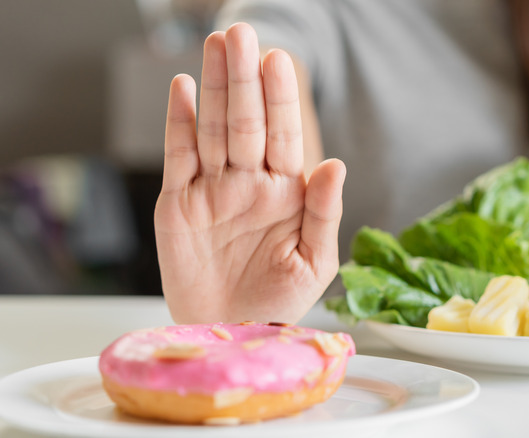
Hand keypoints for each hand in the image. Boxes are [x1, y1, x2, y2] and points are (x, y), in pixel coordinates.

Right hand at [154, 23, 345, 323]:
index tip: (279, 61)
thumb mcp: (314, 263)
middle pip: (245, 122)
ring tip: (216, 46)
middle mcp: (249, 183)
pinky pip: (178, 156)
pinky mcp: (178, 203)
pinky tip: (184, 89)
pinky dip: (179, 123)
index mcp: (285, 193)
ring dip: (214, 88)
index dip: (280, 99)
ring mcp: (212, 189)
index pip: (284, 135)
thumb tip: (335, 164)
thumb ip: (324, 213)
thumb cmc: (278, 302)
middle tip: (241, 35)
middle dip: (244, 79)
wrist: (230, 333)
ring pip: (212, 129)